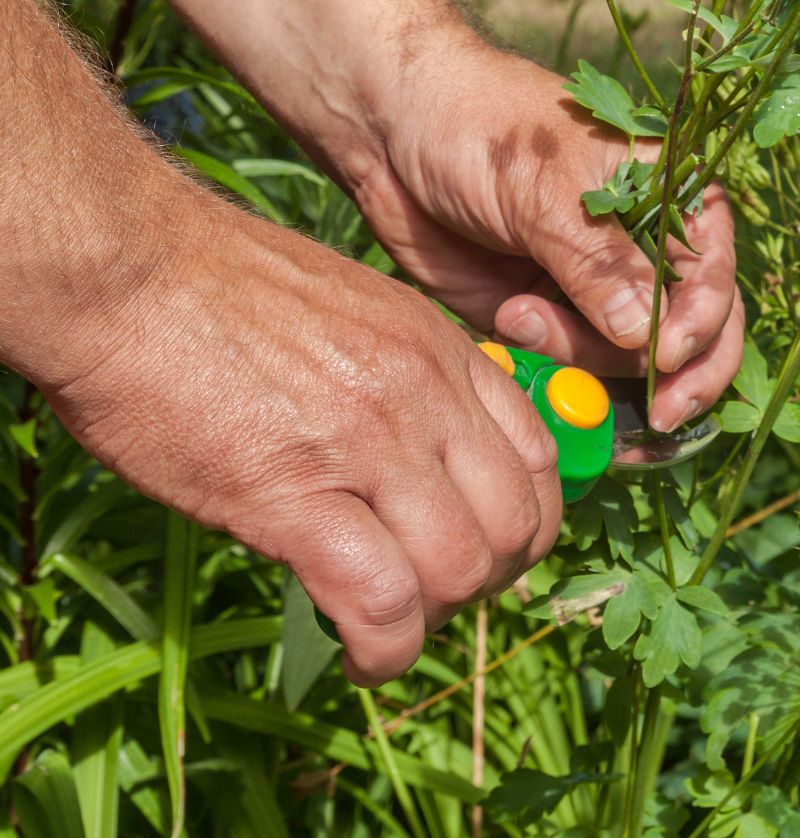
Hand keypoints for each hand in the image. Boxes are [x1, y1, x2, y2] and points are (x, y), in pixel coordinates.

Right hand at [41, 186, 560, 685]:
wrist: (129, 271)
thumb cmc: (223, 287)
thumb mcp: (356, 308)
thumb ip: (406, 374)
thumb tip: (424, 450)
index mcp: (439, 348)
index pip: (540, 454)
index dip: (528, 522)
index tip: (489, 549)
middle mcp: (422, 396)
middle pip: (515, 523)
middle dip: (491, 580)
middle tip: (437, 594)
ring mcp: (365, 444)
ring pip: (460, 568)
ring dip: (435, 619)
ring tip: (391, 624)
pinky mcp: (292, 495)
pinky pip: (381, 601)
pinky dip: (383, 650)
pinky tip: (360, 656)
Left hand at [349, 29, 744, 432]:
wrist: (389, 133)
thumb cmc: (479, 128)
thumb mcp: (544, 189)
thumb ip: (600, 265)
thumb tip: (652, 339)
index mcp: (663, 195)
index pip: (714, 272)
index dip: (703, 322)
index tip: (667, 356)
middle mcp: (639, 247)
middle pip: (689, 331)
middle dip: (671, 373)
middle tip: (653, 414)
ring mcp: (592, 289)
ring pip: (626, 360)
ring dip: (582, 358)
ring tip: (517, 315)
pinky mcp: (546, 318)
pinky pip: (569, 368)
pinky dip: (551, 369)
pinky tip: (510, 329)